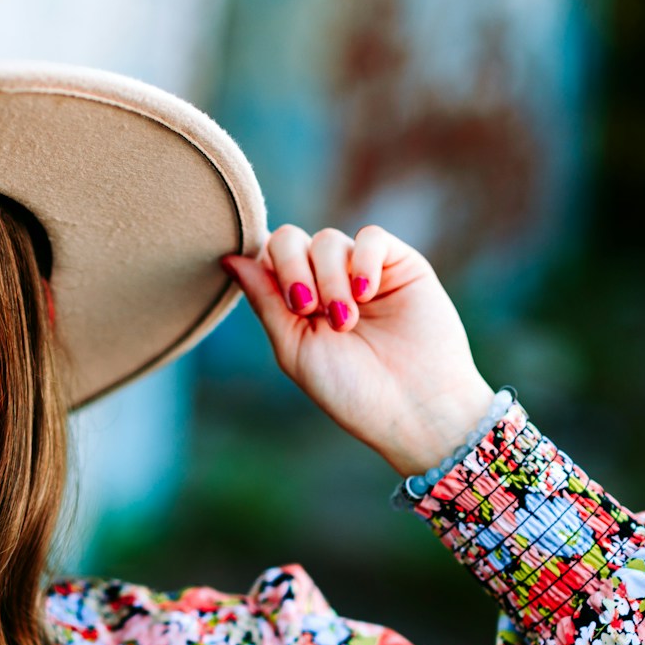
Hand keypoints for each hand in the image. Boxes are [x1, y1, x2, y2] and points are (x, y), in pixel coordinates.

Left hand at [221, 224, 496, 475]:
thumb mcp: (294, 347)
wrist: (414, 407)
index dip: (266, 267)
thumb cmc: (350, 389)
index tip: (286, 303)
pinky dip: (362, 261)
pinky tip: (366, 294)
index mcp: (295, 302)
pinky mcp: (400, 265)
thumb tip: (229, 258)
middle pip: (289, 239)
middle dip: (291, 269)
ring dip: (329, 280)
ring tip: (345, 321)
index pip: (265, 258)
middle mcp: (326, 282)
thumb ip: (264, 300)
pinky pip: (370, 237)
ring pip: (328, 240)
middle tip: (306, 308)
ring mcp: (362, 272)